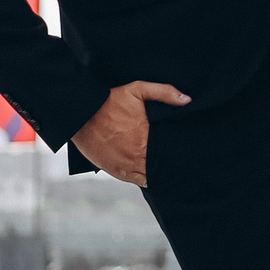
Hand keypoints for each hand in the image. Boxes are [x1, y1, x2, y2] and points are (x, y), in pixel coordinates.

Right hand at [71, 80, 190, 186]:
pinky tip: (149, 172)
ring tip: (163, 166)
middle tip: (173, 158)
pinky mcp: (117, 171)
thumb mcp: (138, 89)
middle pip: (161, 164)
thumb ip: (164, 92)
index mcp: (147, 137)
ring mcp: (128, 165)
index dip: (176, 151)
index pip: (169, 150)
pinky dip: (144, 178)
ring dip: (157, 171)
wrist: (83, 115)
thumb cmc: (111, 101)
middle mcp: (139, 154)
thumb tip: (186, 100)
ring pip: (150, 175)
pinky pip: (136, 180)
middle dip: (168, 162)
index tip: (180, 149)